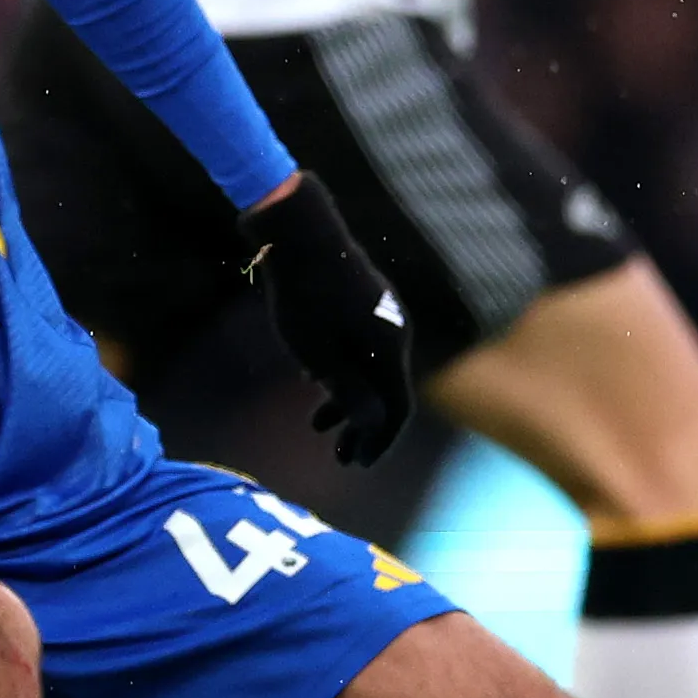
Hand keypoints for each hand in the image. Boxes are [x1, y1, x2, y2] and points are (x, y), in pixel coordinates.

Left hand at [241, 175, 413, 466]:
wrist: (300, 234)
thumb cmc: (305, 298)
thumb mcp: (319, 355)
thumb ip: (348, 394)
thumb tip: (374, 428)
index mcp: (390, 351)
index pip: (396, 410)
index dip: (379, 442)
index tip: (357, 464)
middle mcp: (396, 333)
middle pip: (385, 393)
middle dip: (361, 428)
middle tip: (337, 456)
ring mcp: (383, 314)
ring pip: (371, 369)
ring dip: (347, 401)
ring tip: (316, 423)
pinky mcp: (366, 300)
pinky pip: (362, 347)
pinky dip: (343, 371)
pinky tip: (313, 379)